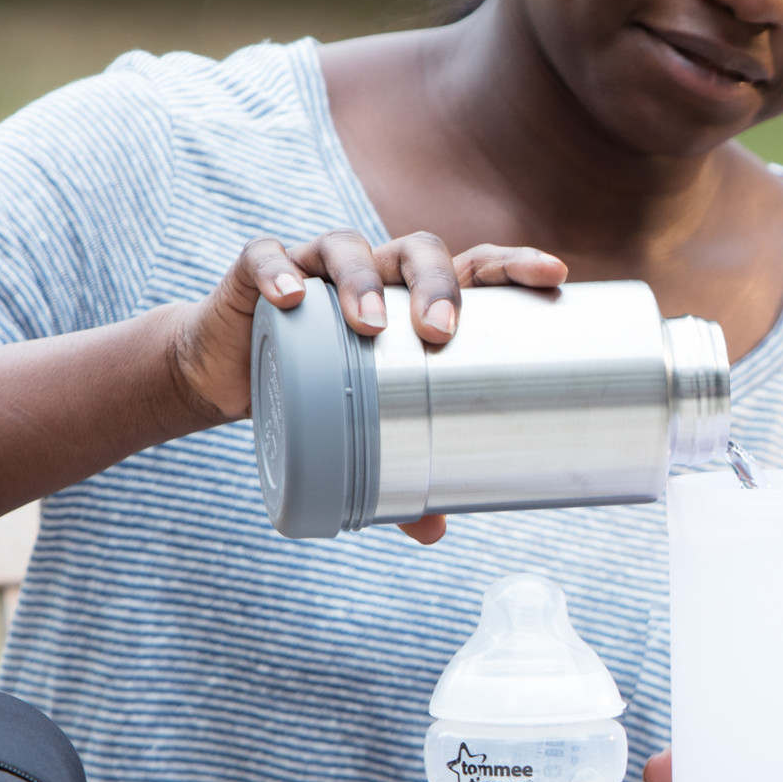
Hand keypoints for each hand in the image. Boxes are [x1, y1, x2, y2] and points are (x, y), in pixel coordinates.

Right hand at [167, 229, 566, 542]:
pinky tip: (294, 299)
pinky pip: (266, 258)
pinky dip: (280, 273)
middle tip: (441, 332)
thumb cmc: (318, 389)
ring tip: (370, 326)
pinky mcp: (256, 272)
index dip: (512, 264)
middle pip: (416, 252)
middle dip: (436, 285)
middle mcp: (374, 271)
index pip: (473, 267)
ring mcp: (316, 265)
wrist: (231, 375)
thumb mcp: (362, 429)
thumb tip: (436, 532)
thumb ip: (401, 472)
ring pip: (347, 249)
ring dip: (362, 282)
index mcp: (414, 297)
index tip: (552, 276)